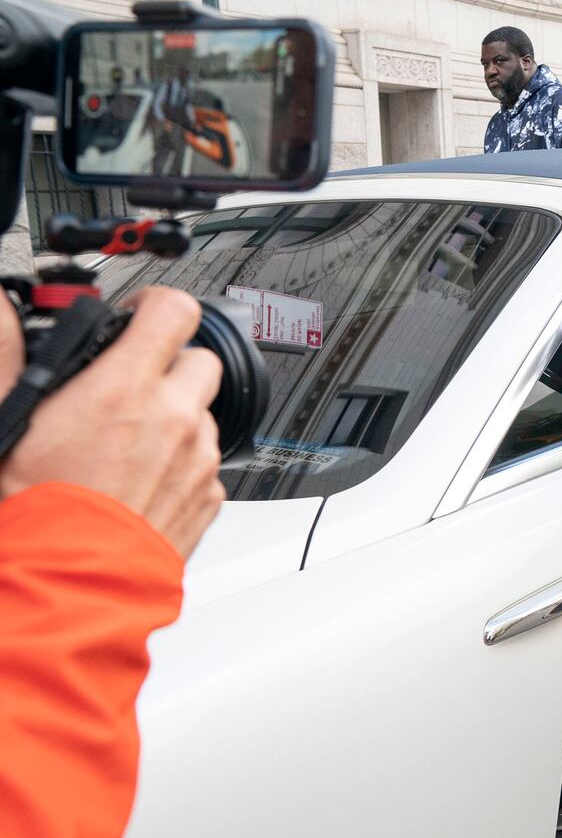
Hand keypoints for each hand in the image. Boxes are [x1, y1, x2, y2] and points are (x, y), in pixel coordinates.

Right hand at [0, 288, 225, 558]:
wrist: (68, 588)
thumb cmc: (35, 514)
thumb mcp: (9, 423)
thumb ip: (7, 360)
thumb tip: (0, 313)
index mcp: (125, 389)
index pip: (174, 310)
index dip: (157, 304)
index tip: (138, 315)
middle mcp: (174, 418)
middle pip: (201, 359)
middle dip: (170, 363)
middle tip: (131, 383)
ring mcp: (197, 459)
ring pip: (205, 413)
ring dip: (177, 415)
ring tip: (127, 442)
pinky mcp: (209, 496)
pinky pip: (207, 461)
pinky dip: (182, 461)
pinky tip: (139, 479)